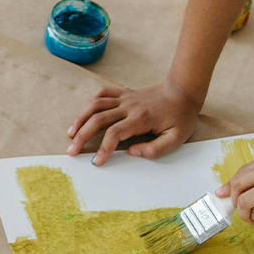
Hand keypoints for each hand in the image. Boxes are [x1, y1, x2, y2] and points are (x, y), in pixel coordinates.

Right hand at [67, 80, 199, 163]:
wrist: (183, 92)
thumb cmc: (181, 117)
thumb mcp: (176, 138)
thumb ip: (155, 149)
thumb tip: (132, 153)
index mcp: (141, 118)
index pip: (115, 133)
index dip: (103, 148)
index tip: (97, 161)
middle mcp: (129, 106)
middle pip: (98, 119)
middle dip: (82, 136)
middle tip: (72, 151)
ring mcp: (125, 98)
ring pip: (95, 105)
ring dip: (80, 119)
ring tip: (71, 133)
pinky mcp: (124, 93)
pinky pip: (102, 93)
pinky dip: (90, 103)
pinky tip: (84, 114)